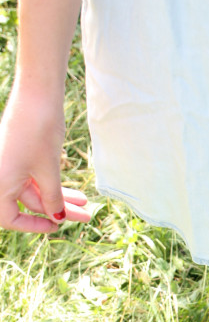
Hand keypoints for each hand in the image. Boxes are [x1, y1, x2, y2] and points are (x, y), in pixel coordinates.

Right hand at [0, 84, 91, 232]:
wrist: (37, 96)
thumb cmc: (38, 133)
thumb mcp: (48, 171)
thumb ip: (52, 198)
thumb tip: (59, 218)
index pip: (9, 218)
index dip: (34, 225)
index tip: (57, 225)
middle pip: (27, 204)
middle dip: (58, 210)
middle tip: (86, 216)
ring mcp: (7, 166)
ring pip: (34, 191)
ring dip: (59, 198)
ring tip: (86, 205)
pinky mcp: (17, 156)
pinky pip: (34, 178)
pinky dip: (53, 185)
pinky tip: (75, 193)